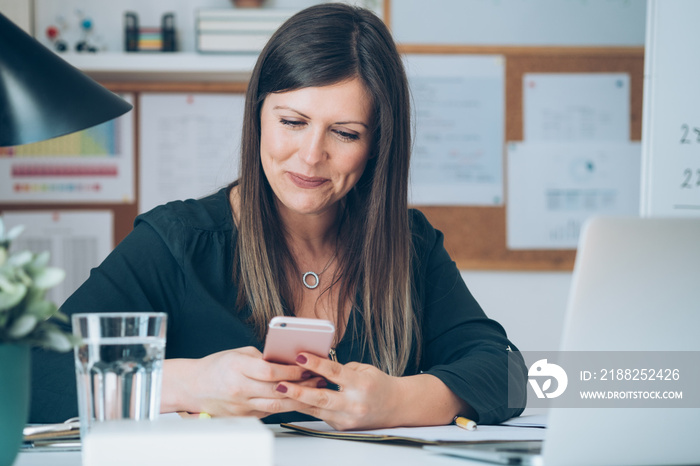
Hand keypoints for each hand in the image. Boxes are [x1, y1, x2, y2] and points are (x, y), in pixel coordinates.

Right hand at [161, 346, 320, 417]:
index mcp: (237, 368)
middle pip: (277, 390)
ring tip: (314, 390)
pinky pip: (269, 411)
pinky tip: (298, 400)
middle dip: (301, 385)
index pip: (270, 371)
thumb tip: (287, 359)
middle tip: (319, 379)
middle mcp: (239, 389)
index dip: (291, 371)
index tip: (307, 367)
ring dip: (298, 398)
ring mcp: (241, 405)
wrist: (193, 387)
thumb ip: (262, 357)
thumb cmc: (216, 367)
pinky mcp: (244, 416)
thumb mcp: (238, 353)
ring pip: (276, 405)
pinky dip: (286, 406)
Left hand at [274, 353, 401, 429]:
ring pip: (316, 410)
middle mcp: (354, 404)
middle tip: (280, 384)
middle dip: (298, 391)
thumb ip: (340, 369)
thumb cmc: (377, 384)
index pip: (335, 373)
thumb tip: (314, 365)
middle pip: (321, 398)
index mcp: (361, 384)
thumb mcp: (362, 369)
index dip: (316, 364)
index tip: (300, 356)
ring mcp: (348, 418)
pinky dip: (306, 407)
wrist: (395, 406)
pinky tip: (292, 400)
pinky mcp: (342, 427)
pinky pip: (320, 416)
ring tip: (279, 393)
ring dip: (296, 401)